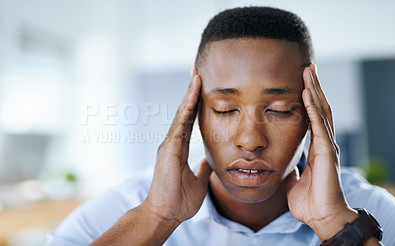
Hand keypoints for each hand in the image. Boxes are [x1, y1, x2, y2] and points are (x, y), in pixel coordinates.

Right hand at [142, 70, 212, 224]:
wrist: (166, 215)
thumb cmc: (179, 201)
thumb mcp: (199, 181)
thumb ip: (203, 169)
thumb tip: (209, 161)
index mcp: (180, 149)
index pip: (190, 122)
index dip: (196, 105)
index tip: (202, 89)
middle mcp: (173, 143)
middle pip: (184, 113)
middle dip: (192, 93)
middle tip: (198, 73)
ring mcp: (169, 144)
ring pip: (181, 114)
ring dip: (190, 94)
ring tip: (197, 75)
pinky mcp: (168, 148)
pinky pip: (180, 124)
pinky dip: (187, 108)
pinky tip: (193, 94)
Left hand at [287, 64, 357, 240]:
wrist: (321, 217)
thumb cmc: (310, 201)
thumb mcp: (297, 179)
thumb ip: (295, 169)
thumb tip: (288, 166)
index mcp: (316, 147)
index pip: (313, 117)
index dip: (309, 100)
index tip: (302, 83)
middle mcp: (324, 142)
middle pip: (319, 108)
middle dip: (313, 87)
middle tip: (307, 68)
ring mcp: (326, 146)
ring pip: (321, 111)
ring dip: (314, 91)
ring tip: (308, 71)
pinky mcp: (326, 152)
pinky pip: (318, 125)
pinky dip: (313, 108)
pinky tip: (308, 94)